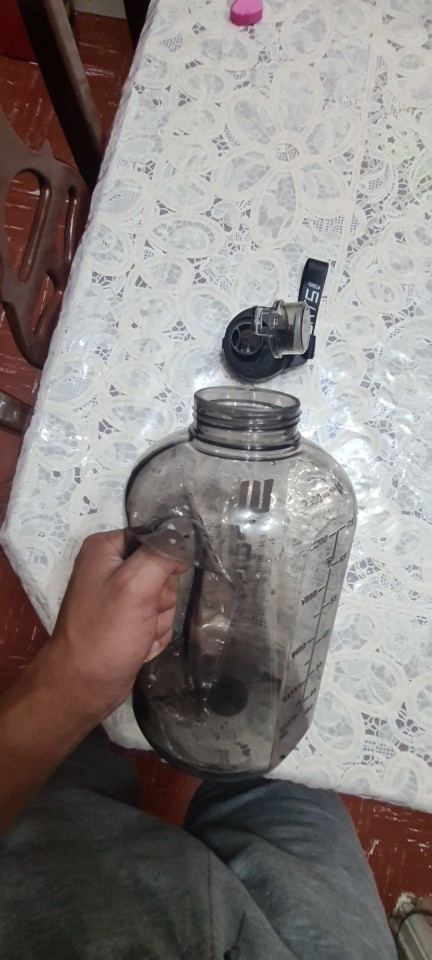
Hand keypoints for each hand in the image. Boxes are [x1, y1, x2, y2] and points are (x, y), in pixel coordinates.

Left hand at [49, 530, 184, 721]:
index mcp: (106, 549)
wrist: (84, 686)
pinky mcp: (130, 620)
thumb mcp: (134, 586)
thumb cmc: (105, 633)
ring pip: (165, 598)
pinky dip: (154, 634)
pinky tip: (139, 644)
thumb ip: (161, 555)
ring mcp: (121, 596)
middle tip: (142, 614)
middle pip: (163, 571)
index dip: (163, 562)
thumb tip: (185, 536)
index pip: (154, 538)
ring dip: (158, 620)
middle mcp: (111, 568)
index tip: (156, 584)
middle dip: (160, 599)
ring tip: (138, 633)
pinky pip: (159, 619)